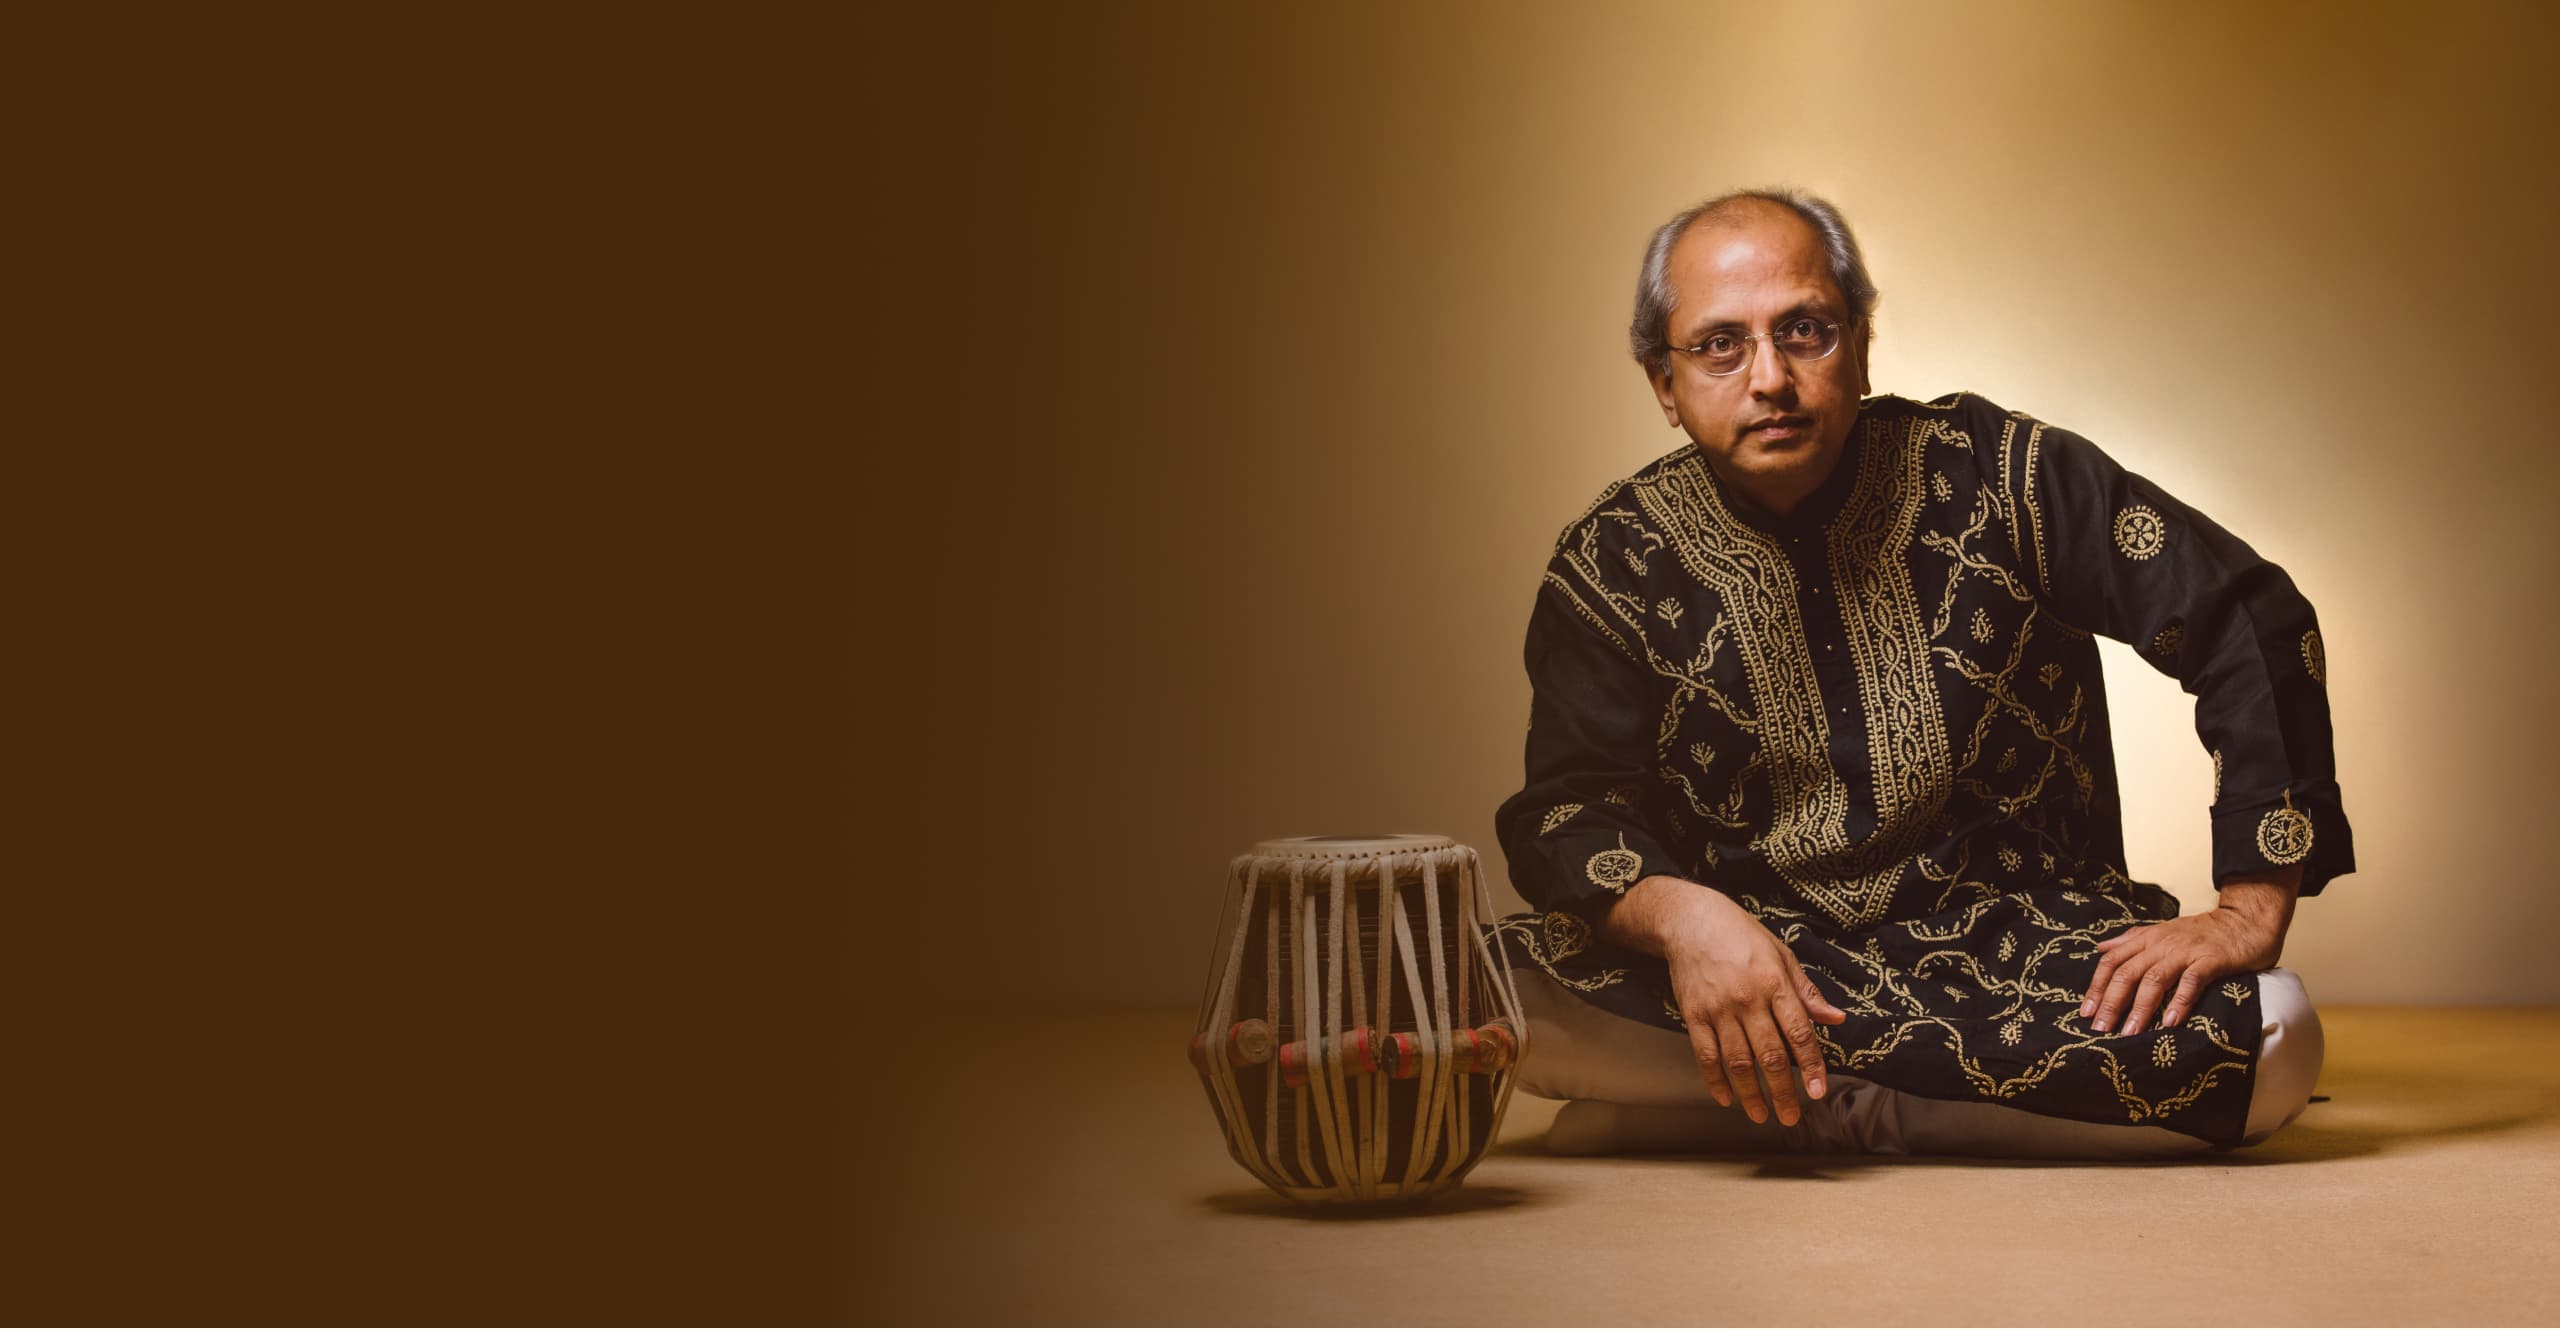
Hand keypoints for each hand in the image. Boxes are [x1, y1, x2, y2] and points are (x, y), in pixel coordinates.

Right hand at [1606, 875, 1847, 1125]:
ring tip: (1760, 1115)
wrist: (1691, 921)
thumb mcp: (1782, 955)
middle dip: (1782, 1092)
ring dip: (1750, 1093)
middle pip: (1769, 1055)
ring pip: (1738, 1061)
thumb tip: (1836, 1019)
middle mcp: (1748, 999)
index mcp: (1775, 983)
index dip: (1811, 1066)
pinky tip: (1725, 1098)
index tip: (1817, 1092)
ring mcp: (1718, 1009)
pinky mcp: (1693, 1015)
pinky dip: (1715, 1080)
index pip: (1799, 1033)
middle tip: (1791, 1117)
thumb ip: (1807, 992)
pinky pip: (1705, 1055)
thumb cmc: (1741, 935)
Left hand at [2080, 869, 2299, 1035]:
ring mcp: (2186, 951)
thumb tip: (2101, 947)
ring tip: (2130, 1032)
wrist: (2246, 920)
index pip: (2112, 961)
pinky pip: (2192, 981)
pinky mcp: (2211, 960)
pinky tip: (2171, 1022)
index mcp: (2147, 939)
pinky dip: (2180, 1001)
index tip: (2085, 1012)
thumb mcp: (2163, 931)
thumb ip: (2132, 940)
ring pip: (2154, 979)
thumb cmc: (2204, 931)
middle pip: (2127, 973)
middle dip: (2111, 1002)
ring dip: (2140, 1008)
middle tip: (2100, 1029)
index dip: (2097, 986)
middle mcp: (2161, 944)